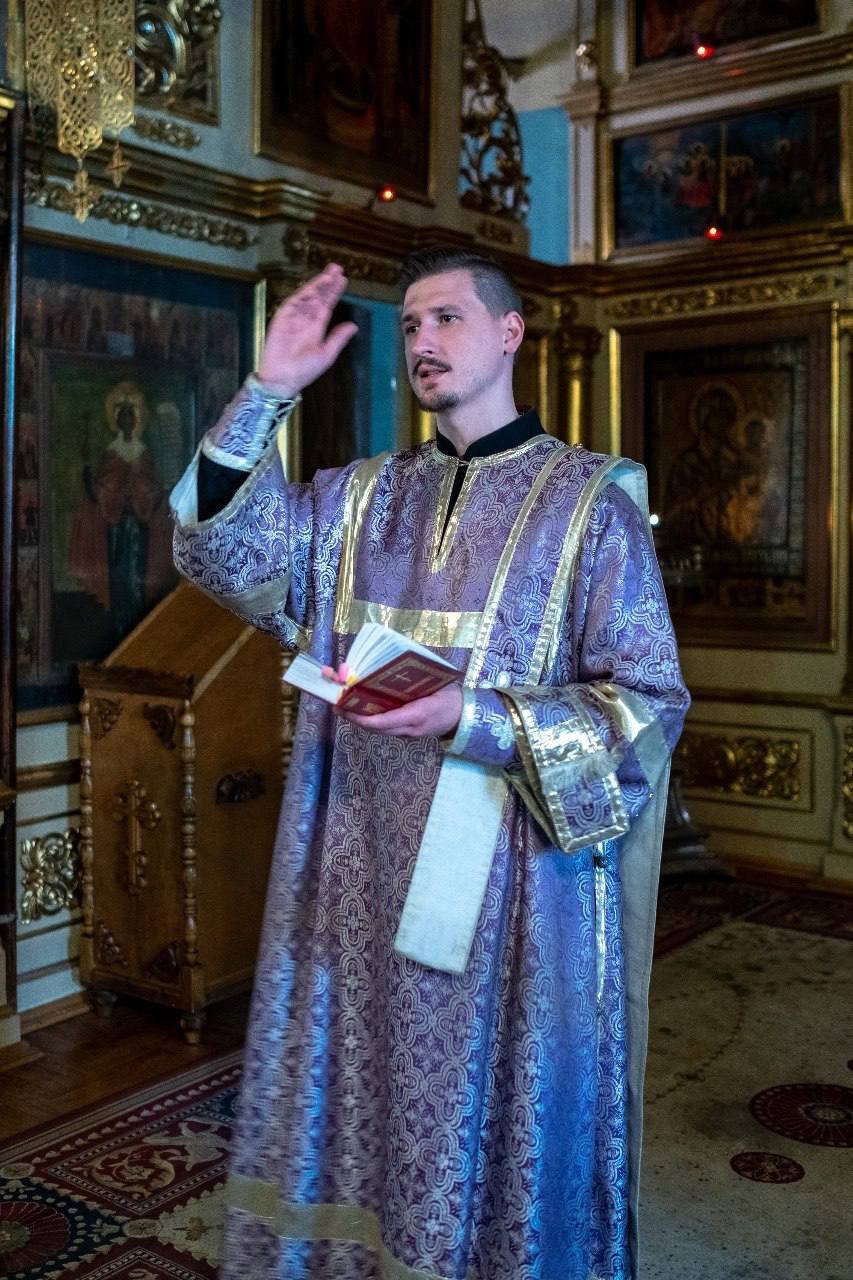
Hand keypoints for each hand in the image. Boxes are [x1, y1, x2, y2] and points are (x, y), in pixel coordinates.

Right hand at [257, 263, 357, 395]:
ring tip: (330, 273)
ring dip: (318, 284)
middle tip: (338, 269)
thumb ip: (338, 338)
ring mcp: (294, 317)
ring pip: (308, 296)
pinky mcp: (282, 318)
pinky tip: (315, 285)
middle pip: (318, 297)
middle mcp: (306, 319)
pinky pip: (295, 302)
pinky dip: (305, 292)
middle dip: (327, 283)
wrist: (283, 379)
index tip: (343, 279)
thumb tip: (353, 325)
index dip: (334, 292)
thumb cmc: (304, 370)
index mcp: (316, 328)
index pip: (327, 305)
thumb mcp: (327, 354)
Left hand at [339, 684, 462, 738]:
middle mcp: (409, 729)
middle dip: (354, 717)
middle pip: (375, 728)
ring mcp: (408, 733)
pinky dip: (371, 719)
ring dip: (360, 719)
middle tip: (337, 704)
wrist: (465, 716)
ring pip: (378, 730)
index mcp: (417, 715)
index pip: (383, 722)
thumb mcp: (435, 683)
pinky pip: (385, 728)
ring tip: (344, 705)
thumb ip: (414, 676)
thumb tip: (391, 662)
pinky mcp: (407, 733)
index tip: (345, 707)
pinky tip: (362, 708)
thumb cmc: (450, 696)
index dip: (361, 717)